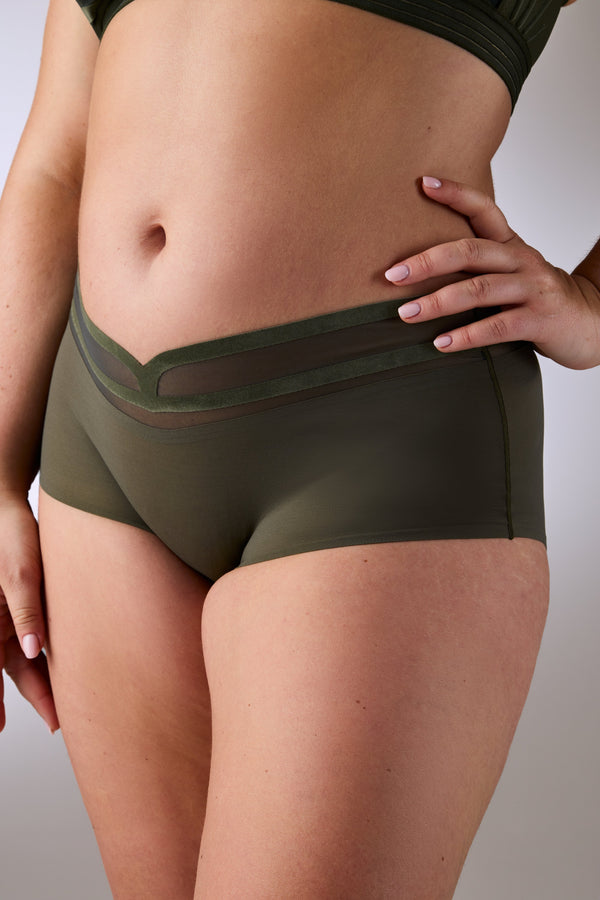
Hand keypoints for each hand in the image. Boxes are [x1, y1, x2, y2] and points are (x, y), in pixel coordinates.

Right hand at [0, 494, 58, 733]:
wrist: (15, 508)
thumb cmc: (10, 535)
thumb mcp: (20, 574)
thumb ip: (26, 613)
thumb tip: (34, 649)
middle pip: (12, 669)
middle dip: (33, 696)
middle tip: (56, 720)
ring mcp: (10, 617)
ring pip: (26, 659)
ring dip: (43, 681)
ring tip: (65, 706)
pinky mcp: (25, 608)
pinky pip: (35, 640)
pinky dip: (48, 658)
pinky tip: (66, 672)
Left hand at [385, 176, 599, 369]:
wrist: (592, 322)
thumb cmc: (539, 300)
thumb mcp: (512, 275)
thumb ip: (477, 270)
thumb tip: (419, 273)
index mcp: (511, 246)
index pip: (484, 210)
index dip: (456, 194)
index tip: (424, 183)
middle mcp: (521, 261)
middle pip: (470, 251)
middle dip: (427, 261)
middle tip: (393, 274)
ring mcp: (532, 289)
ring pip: (479, 290)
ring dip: (438, 302)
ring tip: (406, 314)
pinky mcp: (539, 320)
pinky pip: (497, 326)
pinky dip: (466, 335)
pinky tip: (441, 344)